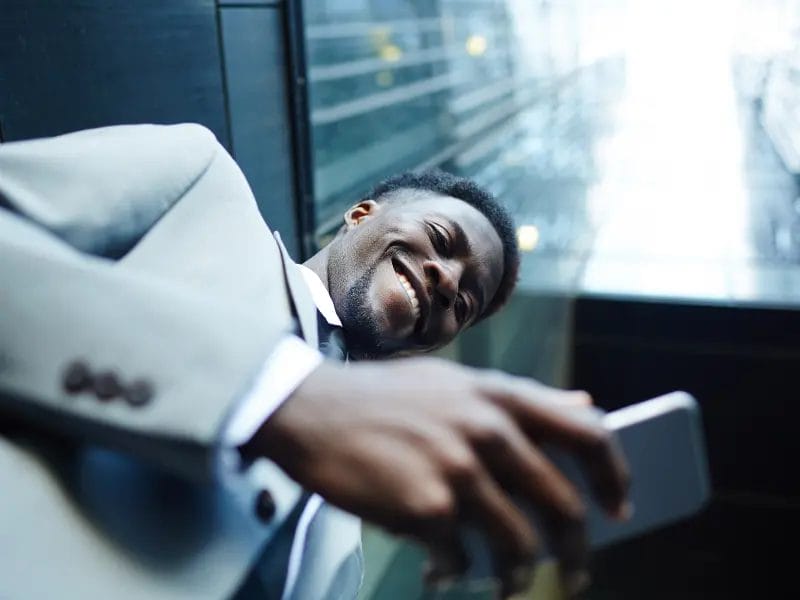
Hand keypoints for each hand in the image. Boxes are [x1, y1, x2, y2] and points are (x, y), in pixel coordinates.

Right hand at [248, 357, 629, 597]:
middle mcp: (487, 430)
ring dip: (519, 576)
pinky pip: (461, 560)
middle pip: (562, 504)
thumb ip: (521, 397)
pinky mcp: (427, 508)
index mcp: (499, 396)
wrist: (310, 412)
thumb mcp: (455, 382)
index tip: (619, 508)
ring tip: (508, 587)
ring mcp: (459, 470)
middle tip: (574, 574)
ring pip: (519, 545)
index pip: (587, 434)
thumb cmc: (381, 397)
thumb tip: (587, 403)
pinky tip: (441, 574)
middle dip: (576, 551)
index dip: (613, 475)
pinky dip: (456, 575)